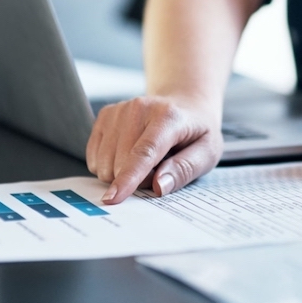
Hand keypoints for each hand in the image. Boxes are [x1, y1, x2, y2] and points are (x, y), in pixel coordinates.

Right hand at [86, 96, 222, 203]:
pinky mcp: (105, 115)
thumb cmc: (196, 131)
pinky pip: (94, 156)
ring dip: (122, 172)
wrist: (186, 104)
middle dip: (138, 179)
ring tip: (147, 160)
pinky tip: (128, 154)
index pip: (144, 152)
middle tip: (160, 167)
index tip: (114, 198)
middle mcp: (140, 108)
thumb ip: (185, 169)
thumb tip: (158, 187)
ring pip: (104, 162)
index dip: (128, 178)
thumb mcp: (207, 153)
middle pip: (121, 163)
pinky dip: (109, 164)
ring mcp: (119, 110)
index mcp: (169, 117)